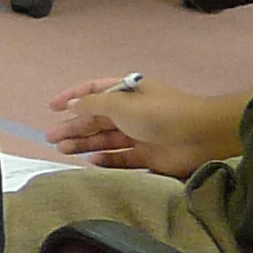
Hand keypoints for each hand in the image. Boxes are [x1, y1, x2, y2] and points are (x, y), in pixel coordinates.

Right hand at [42, 76, 240, 179]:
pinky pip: (121, 158)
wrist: (201, 136)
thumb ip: (92, 104)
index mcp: (126, 93)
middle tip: (51, 137)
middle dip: (74, 126)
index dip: (72, 97)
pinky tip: (91, 161)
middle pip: (96, 118)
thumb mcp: (121, 103)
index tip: (53, 108)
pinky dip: (106, 160)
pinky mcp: (148, 156)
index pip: (93, 91)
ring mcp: (140, 135)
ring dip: (84, 144)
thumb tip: (71, 104)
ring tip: (63, 150)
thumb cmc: (159, 113)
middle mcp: (132, 113)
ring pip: (105, 139)